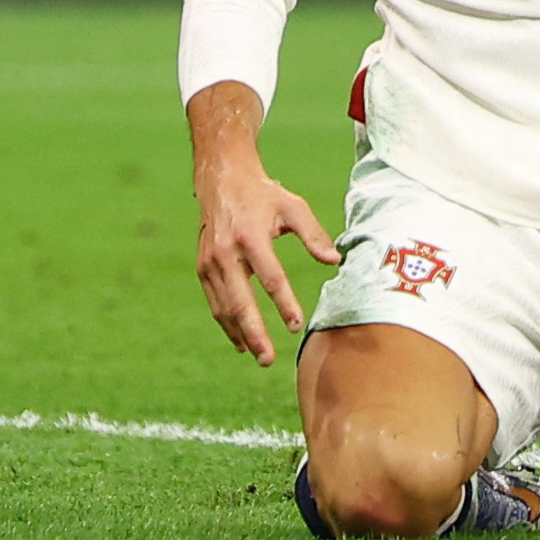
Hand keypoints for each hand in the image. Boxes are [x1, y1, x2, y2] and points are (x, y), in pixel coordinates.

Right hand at [192, 145, 339, 366]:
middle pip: (240, 301)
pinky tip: (240, 340)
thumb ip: (314, 235)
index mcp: (251, 236)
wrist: (222, 179)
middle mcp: (227, 252)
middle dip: (254, 333)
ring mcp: (211, 262)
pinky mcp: (203, 268)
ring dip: (239, 334)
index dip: (284, 303)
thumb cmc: (264, 195)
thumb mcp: (293, 207)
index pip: (271, 277)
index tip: (297, 325)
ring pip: (224, 307)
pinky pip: (215, 302)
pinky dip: (226, 323)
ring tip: (258, 355)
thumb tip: (335, 262)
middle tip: (269, 359)